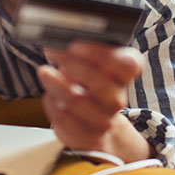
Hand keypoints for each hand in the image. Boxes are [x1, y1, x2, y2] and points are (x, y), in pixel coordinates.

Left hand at [37, 41, 151, 162]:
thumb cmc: (90, 87)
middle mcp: (117, 99)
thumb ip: (85, 52)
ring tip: (45, 72)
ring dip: (56, 83)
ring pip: (77, 100)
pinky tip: (50, 95)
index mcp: (124, 77)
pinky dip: (52, 103)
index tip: (76, 46)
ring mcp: (103, 120)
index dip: (101, 55)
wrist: (95, 125)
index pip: (128, 65)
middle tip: (54, 54)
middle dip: (72, 65)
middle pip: (100, 83)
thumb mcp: (94, 66)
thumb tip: (61, 39)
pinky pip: (64, 118)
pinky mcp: (85, 135)